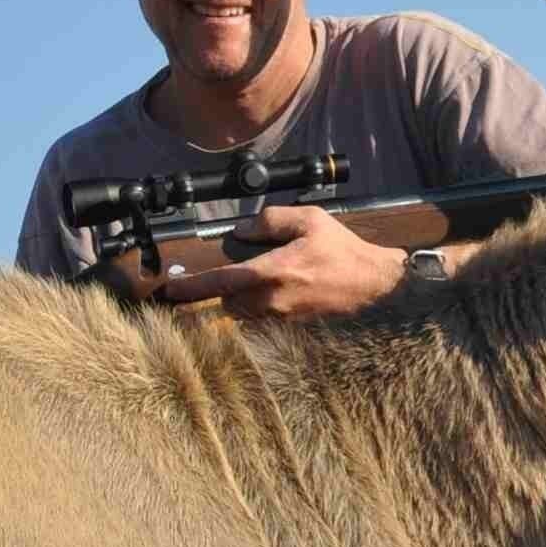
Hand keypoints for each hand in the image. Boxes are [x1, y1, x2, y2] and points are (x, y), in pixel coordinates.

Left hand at [154, 204, 415, 319]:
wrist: (375, 285)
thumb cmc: (343, 249)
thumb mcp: (309, 219)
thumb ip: (270, 220)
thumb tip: (241, 229)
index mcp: (273, 271)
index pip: (221, 281)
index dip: (192, 287)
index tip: (170, 290)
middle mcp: (272, 299)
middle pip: (227, 300)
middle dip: (224, 288)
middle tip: (236, 270)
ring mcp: (281, 317)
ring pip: (242, 311)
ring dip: (241, 297)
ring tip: (264, 278)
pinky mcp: (291, 326)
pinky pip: (261, 318)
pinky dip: (259, 305)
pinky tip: (281, 290)